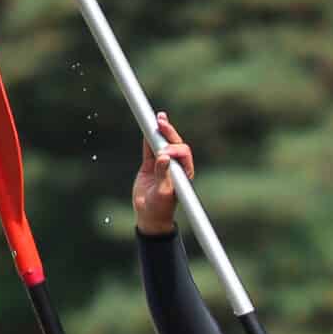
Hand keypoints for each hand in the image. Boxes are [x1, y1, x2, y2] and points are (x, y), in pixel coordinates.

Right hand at [132, 112, 195, 235]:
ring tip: (158, 117)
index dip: (174, 147)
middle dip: (168, 132)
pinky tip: (148, 126)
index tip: (163, 150)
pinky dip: (148, 138)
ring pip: (162, 143)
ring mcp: (163, 164)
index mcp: (184, 173)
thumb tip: (164, 157)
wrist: (148, 216)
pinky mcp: (151, 165)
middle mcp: (176, 166)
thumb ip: (163, 175)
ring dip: (160, 131)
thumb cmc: (160, 208)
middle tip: (160, 120)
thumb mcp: (162, 193)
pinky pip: (150, 148)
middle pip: (174, 144)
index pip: (183, 153)